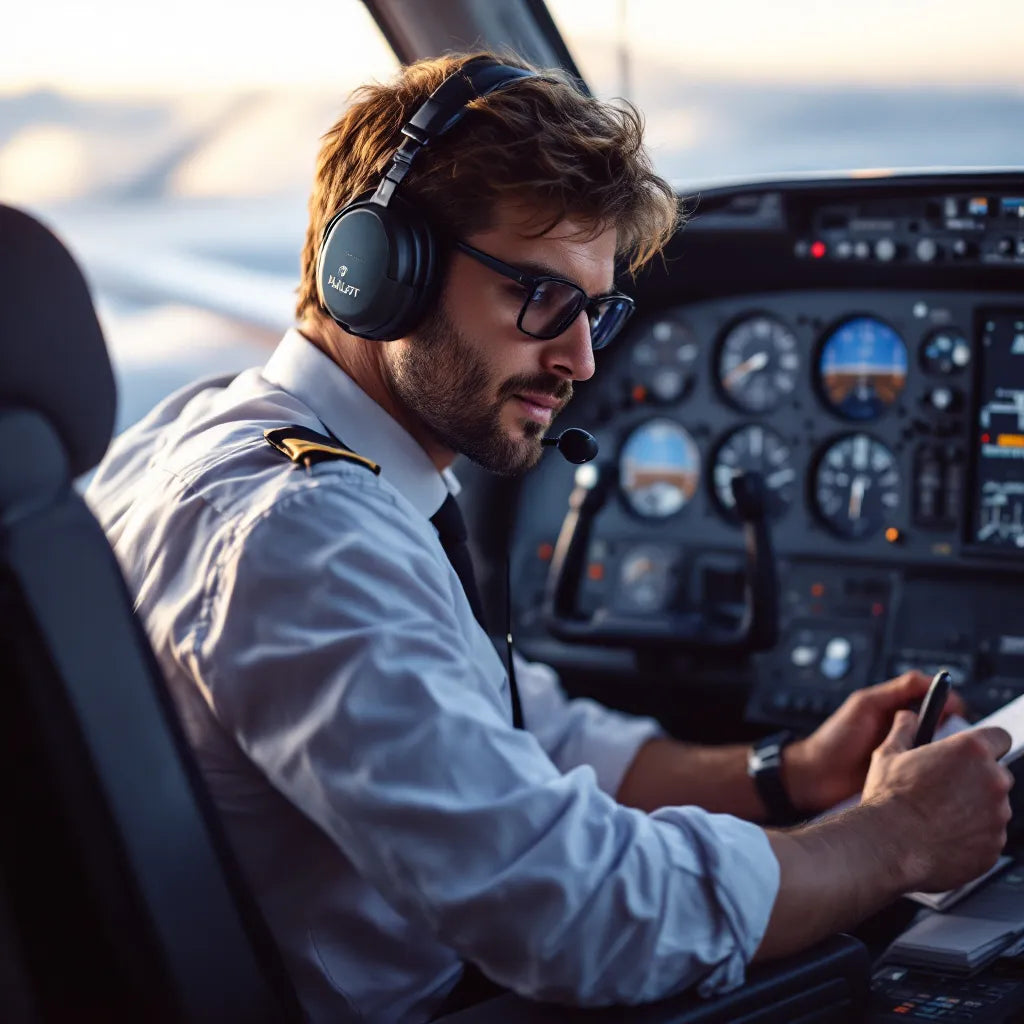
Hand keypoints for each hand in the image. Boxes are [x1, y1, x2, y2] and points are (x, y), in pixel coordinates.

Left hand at [783, 671, 966, 811]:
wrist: (817, 776)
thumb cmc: (834, 739)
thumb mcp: (864, 706)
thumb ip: (893, 692)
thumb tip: (925, 680)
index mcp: (890, 705)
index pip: (927, 693)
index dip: (945, 698)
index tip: (957, 707)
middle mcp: (899, 726)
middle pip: (937, 718)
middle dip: (950, 724)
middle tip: (955, 734)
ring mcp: (902, 749)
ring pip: (936, 743)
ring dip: (943, 747)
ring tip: (944, 753)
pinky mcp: (903, 771)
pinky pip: (926, 765)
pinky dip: (934, 765)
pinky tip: (935, 770)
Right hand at [860, 711, 1012, 891]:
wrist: (889, 846)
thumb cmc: (890, 801)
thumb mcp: (889, 754)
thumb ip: (905, 730)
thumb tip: (907, 719)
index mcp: (970, 751)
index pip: (1000, 737)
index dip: (986, 744)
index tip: (972, 753)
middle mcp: (992, 781)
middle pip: (998, 773)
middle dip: (978, 779)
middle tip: (946, 786)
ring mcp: (997, 816)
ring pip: (994, 807)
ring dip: (975, 808)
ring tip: (939, 815)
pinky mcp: (994, 846)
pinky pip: (989, 836)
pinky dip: (973, 835)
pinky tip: (943, 834)